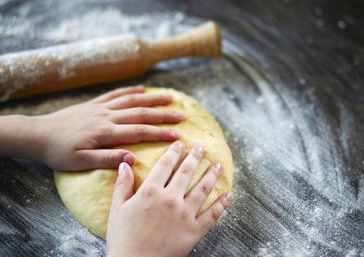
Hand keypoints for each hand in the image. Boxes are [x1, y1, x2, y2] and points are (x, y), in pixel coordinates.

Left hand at [29, 85, 183, 170]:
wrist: (38, 134)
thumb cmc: (59, 152)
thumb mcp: (80, 162)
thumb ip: (107, 159)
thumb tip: (132, 159)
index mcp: (106, 132)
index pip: (139, 132)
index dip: (160, 133)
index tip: (178, 135)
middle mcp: (107, 116)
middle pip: (141, 113)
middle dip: (163, 115)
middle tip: (182, 115)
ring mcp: (101, 108)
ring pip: (131, 100)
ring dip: (152, 99)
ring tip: (170, 98)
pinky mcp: (94, 104)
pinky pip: (116, 94)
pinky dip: (130, 90)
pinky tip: (142, 89)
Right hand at [106, 141, 230, 256]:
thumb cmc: (123, 238)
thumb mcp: (116, 209)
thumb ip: (122, 185)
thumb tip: (125, 163)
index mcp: (150, 192)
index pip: (165, 165)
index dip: (174, 152)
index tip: (181, 143)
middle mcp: (170, 199)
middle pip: (186, 172)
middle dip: (195, 157)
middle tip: (202, 148)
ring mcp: (185, 214)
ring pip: (203, 188)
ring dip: (212, 175)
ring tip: (218, 165)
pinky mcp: (194, 230)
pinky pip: (212, 214)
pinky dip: (221, 204)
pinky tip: (228, 195)